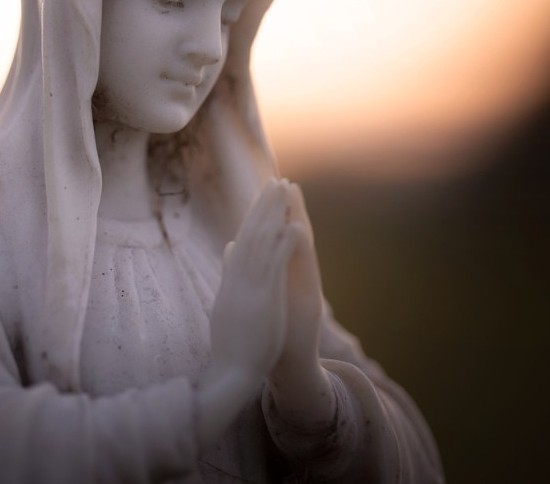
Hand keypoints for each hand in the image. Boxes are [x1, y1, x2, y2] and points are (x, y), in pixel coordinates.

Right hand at [196, 179, 305, 448]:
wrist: (231, 372)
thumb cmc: (231, 342)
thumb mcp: (226, 302)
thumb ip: (229, 273)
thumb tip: (229, 247)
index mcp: (232, 280)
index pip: (243, 240)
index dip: (253, 216)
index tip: (264, 195)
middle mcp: (238, 278)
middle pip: (251, 234)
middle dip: (264, 207)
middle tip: (275, 181)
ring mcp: (250, 287)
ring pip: (261, 243)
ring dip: (273, 215)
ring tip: (284, 191)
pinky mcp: (263, 299)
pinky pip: (275, 267)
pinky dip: (284, 245)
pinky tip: (296, 226)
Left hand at [272, 182, 323, 376]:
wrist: (290, 366)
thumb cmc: (271, 335)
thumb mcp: (261, 302)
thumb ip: (254, 277)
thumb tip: (238, 257)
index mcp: (281, 277)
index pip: (275, 241)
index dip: (271, 217)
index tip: (265, 192)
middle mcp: (296, 279)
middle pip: (291, 238)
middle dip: (287, 210)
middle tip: (283, 182)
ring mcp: (305, 288)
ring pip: (302, 248)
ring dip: (299, 220)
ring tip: (295, 195)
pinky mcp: (310, 300)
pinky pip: (306, 271)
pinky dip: (302, 250)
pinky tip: (298, 230)